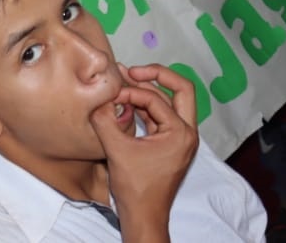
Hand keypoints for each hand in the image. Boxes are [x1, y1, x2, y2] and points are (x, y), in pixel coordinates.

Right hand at [90, 64, 198, 235]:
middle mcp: (187, 133)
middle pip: (182, 90)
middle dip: (158, 75)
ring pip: (170, 102)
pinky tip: (126, 102)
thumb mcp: (116, 149)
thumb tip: (97, 96)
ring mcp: (180, 139)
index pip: (155, 98)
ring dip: (148, 90)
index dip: (130, 92)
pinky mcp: (170, 144)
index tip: (110, 95)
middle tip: (133, 70)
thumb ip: (105, 118)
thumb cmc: (136, 188)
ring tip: (124, 80)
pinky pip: (161, 116)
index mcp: (181, 133)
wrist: (144, 215)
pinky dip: (145, 106)